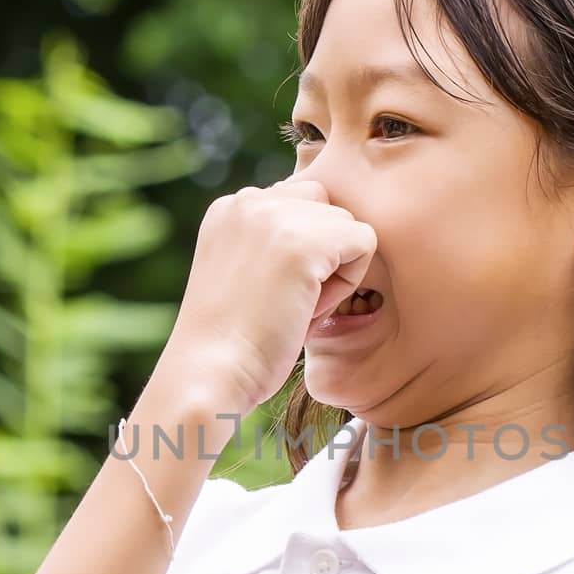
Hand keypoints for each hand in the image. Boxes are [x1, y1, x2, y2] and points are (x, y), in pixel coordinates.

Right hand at [159, 176, 377, 417]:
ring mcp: (275, 216)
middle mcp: (247, 200)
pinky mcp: (306, 241)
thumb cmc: (232, 344)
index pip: (297, 201)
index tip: (271, 290)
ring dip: (334, 268)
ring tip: (295, 306)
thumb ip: (272, 244)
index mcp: (230, 207)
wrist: (209, 374)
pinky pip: (364, 242)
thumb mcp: (244, 274)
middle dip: (321, 250)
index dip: (300, 250)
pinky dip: (349, 282)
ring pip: (345, 223)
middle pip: (324, 203)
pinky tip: (311, 308)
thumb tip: (327, 233)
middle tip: (288, 299)